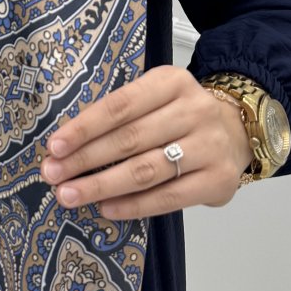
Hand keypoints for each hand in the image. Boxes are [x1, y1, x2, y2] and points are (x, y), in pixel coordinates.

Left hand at [39, 66, 253, 217]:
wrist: (237, 132)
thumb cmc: (180, 117)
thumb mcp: (155, 99)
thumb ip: (120, 116)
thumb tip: (67, 147)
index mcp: (171, 82)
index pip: (121, 105)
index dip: (85, 127)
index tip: (55, 146)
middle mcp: (194, 110)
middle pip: (130, 139)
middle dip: (85, 159)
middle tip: (53, 174)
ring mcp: (209, 146)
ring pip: (146, 170)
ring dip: (102, 185)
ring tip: (70, 195)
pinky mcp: (218, 179)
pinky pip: (168, 197)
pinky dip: (133, 205)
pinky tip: (106, 208)